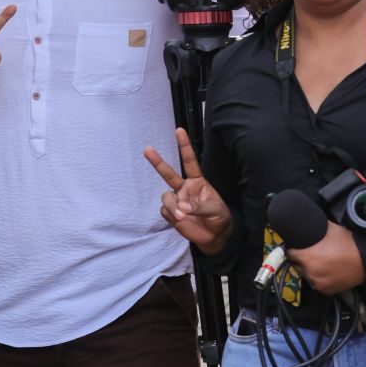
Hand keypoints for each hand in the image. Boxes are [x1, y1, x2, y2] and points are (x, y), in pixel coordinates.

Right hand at [144, 128, 231, 255]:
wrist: (214, 236)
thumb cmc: (218, 216)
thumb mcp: (215, 209)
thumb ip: (199, 206)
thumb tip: (182, 206)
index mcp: (197, 181)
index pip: (189, 161)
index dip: (184, 146)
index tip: (179, 130)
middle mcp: (184, 188)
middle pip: (168, 173)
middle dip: (157, 162)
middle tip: (147, 150)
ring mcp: (176, 200)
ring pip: (166, 197)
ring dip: (172, 206)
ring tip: (182, 216)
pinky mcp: (171, 214)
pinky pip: (165, 211)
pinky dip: (171, 215)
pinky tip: (180, 220)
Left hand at [286, 221, 365, 294]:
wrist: (365, 260)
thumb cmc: (348, 244)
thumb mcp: (328, 229)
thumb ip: (313, 229)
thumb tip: (305, 225)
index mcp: (307, 257)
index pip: (289, 253)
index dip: (292, 249)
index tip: (294, 247)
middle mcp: (310, 272)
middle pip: (297, 265)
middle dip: (302, 260)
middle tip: (312, 254)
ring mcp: (318, 283)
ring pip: (307, 275)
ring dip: (311, 270)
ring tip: (322, 262)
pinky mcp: (326, 291)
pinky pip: (317, 283)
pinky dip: (320, 278)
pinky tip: (328, 270)